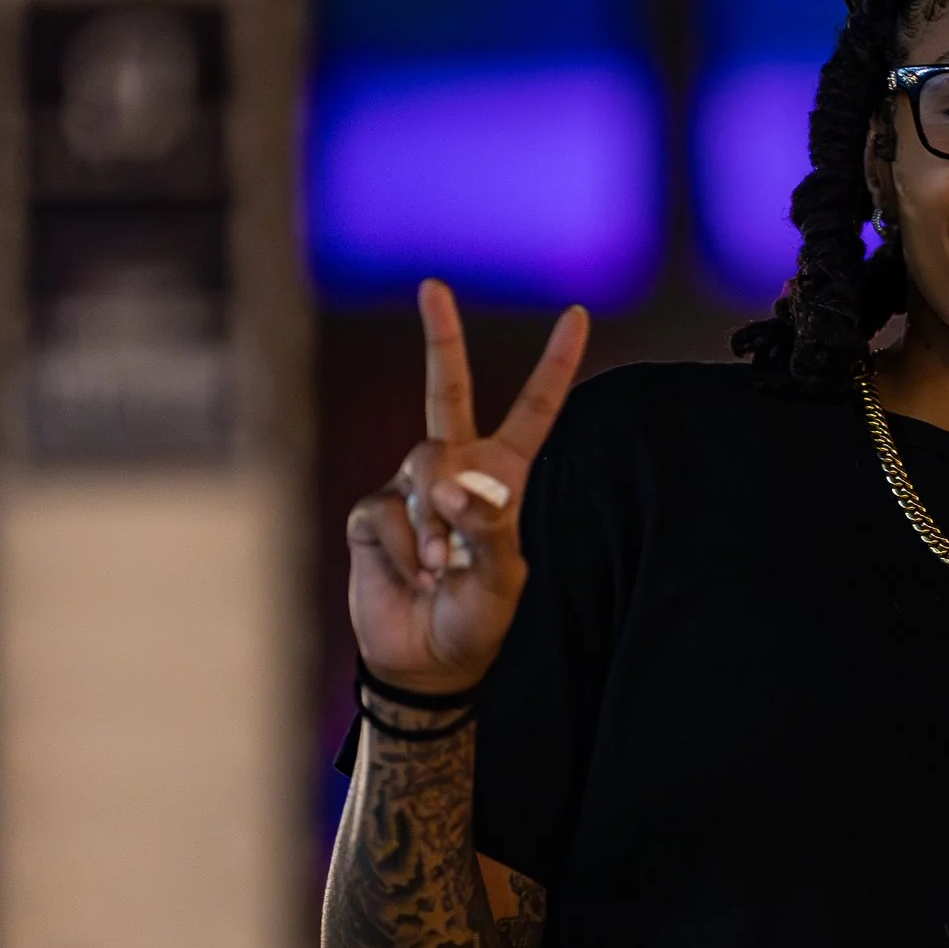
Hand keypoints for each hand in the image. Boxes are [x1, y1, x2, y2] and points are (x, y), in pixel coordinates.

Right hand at [345, 279, 588, 695]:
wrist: (426, 660)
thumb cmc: (479, 620)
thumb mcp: (506, 581)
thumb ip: (491, 530)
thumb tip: (458, 486)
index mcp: (506, 477)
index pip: (535, 410)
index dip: (555, 364)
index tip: (577, 314)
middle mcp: (457, 469)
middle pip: (446, 390)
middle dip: (440, 338)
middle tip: (433, 286)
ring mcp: (410, 487)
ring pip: (421, 464)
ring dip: (433, 520)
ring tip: (439, 567)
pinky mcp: (371, 512)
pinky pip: (384, 510)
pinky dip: (400, 546)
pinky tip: (411, 575)